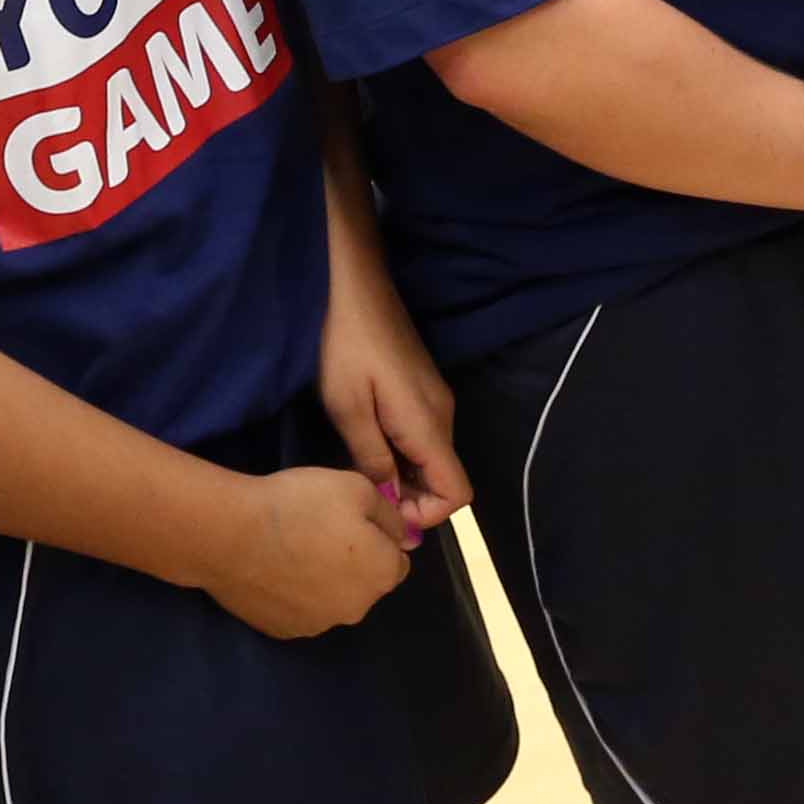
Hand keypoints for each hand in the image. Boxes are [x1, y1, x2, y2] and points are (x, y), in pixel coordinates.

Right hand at [199, 466, 416, 638]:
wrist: (231, 534)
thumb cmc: (300, 505)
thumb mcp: (357, 487)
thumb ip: (389, 515)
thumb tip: (400, 535)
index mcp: (381, 575)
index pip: (396, 562)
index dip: (377, 539)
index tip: (350, 523)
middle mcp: (356, 609)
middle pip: (365, 584)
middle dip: (353, 564)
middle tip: (320, 532)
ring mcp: (318, 625)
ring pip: (333, 600)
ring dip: (323, 581)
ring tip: (294, 550)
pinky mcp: (284, 631)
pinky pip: (300, 611)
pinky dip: (294, 595)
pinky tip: (275, 570)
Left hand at [317, 276, 470, 533]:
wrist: (356, 288)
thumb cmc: (346, 346)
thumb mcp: (348, 408)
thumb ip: (372, 459)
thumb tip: (391, 501)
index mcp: (428, 426)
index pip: (457, 493)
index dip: (427, 514)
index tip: (385, 512)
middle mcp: (443, 417)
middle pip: (445, 480)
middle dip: (411, 499)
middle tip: (364, 495)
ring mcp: (436, 401)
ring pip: (433, 460)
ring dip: (404, 477)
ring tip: (361, 470)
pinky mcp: (424, 390)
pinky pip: (424, 439)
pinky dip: (402, 455)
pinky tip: (368, 443)